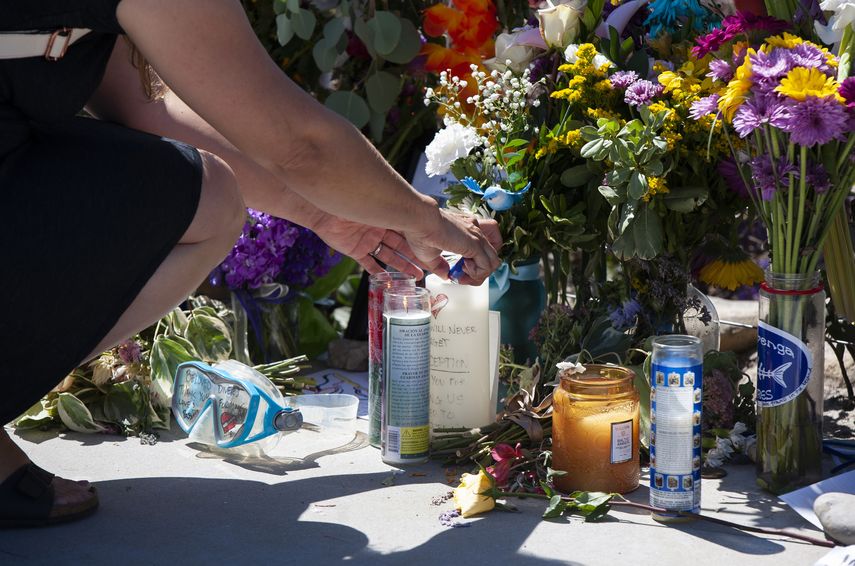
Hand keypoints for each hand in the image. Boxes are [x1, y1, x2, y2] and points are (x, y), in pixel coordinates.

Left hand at [311, 214, 425, 277]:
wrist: (325, 207)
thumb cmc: (356, 200)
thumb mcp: (386, 207)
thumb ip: (403, 213)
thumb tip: (426, 212)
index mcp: (388, 213)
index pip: (409, 230)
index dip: (421, 242)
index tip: (434, 252)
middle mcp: (379, 226)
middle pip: (401, 245)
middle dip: (415, 258)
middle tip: (429, 270)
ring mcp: (367, 239)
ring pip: (389, 255)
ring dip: (402, 267)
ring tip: (416, 277)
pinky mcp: (354, 249)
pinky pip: (368, 263)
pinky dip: (378, 273)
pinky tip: (389, 281)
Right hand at [401, 209, 501, 284]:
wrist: (419, 221)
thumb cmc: (420, 233)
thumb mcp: (431, 255)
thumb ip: (441, 266)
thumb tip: (446, 275)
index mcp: (466, 230)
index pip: (483, 250)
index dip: (474, 266)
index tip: (459, 272)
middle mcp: (475, 231)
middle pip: (491, 257)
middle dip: (479, 273)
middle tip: (463, 276)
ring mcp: (477, 237)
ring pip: (493, 262)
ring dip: (479, 274)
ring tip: (464, 274)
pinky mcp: (475, 244)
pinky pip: (487, 266)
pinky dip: (477, 273)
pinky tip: (463, 269)